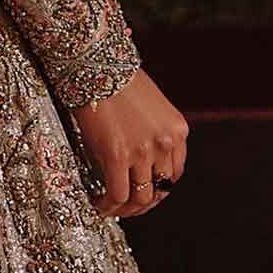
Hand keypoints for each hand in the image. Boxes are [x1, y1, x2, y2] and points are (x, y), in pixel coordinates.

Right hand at [73, 69, 188, 218]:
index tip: (144, 192)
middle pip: (160, 190)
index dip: (158, 188)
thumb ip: (151, 131)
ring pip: (140, 197)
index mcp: (177, 130)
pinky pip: (117, 193)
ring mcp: (142, 152)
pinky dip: (109, 205)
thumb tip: (137, 157)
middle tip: (127, 208)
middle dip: (143, 204)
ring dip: (126, 209)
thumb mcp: (149, 105)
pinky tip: (99, 204)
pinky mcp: (116, 155)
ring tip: (110, 208)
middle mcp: (164, 144)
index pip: (175, 173)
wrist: (96, 63)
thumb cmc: (116, 76)